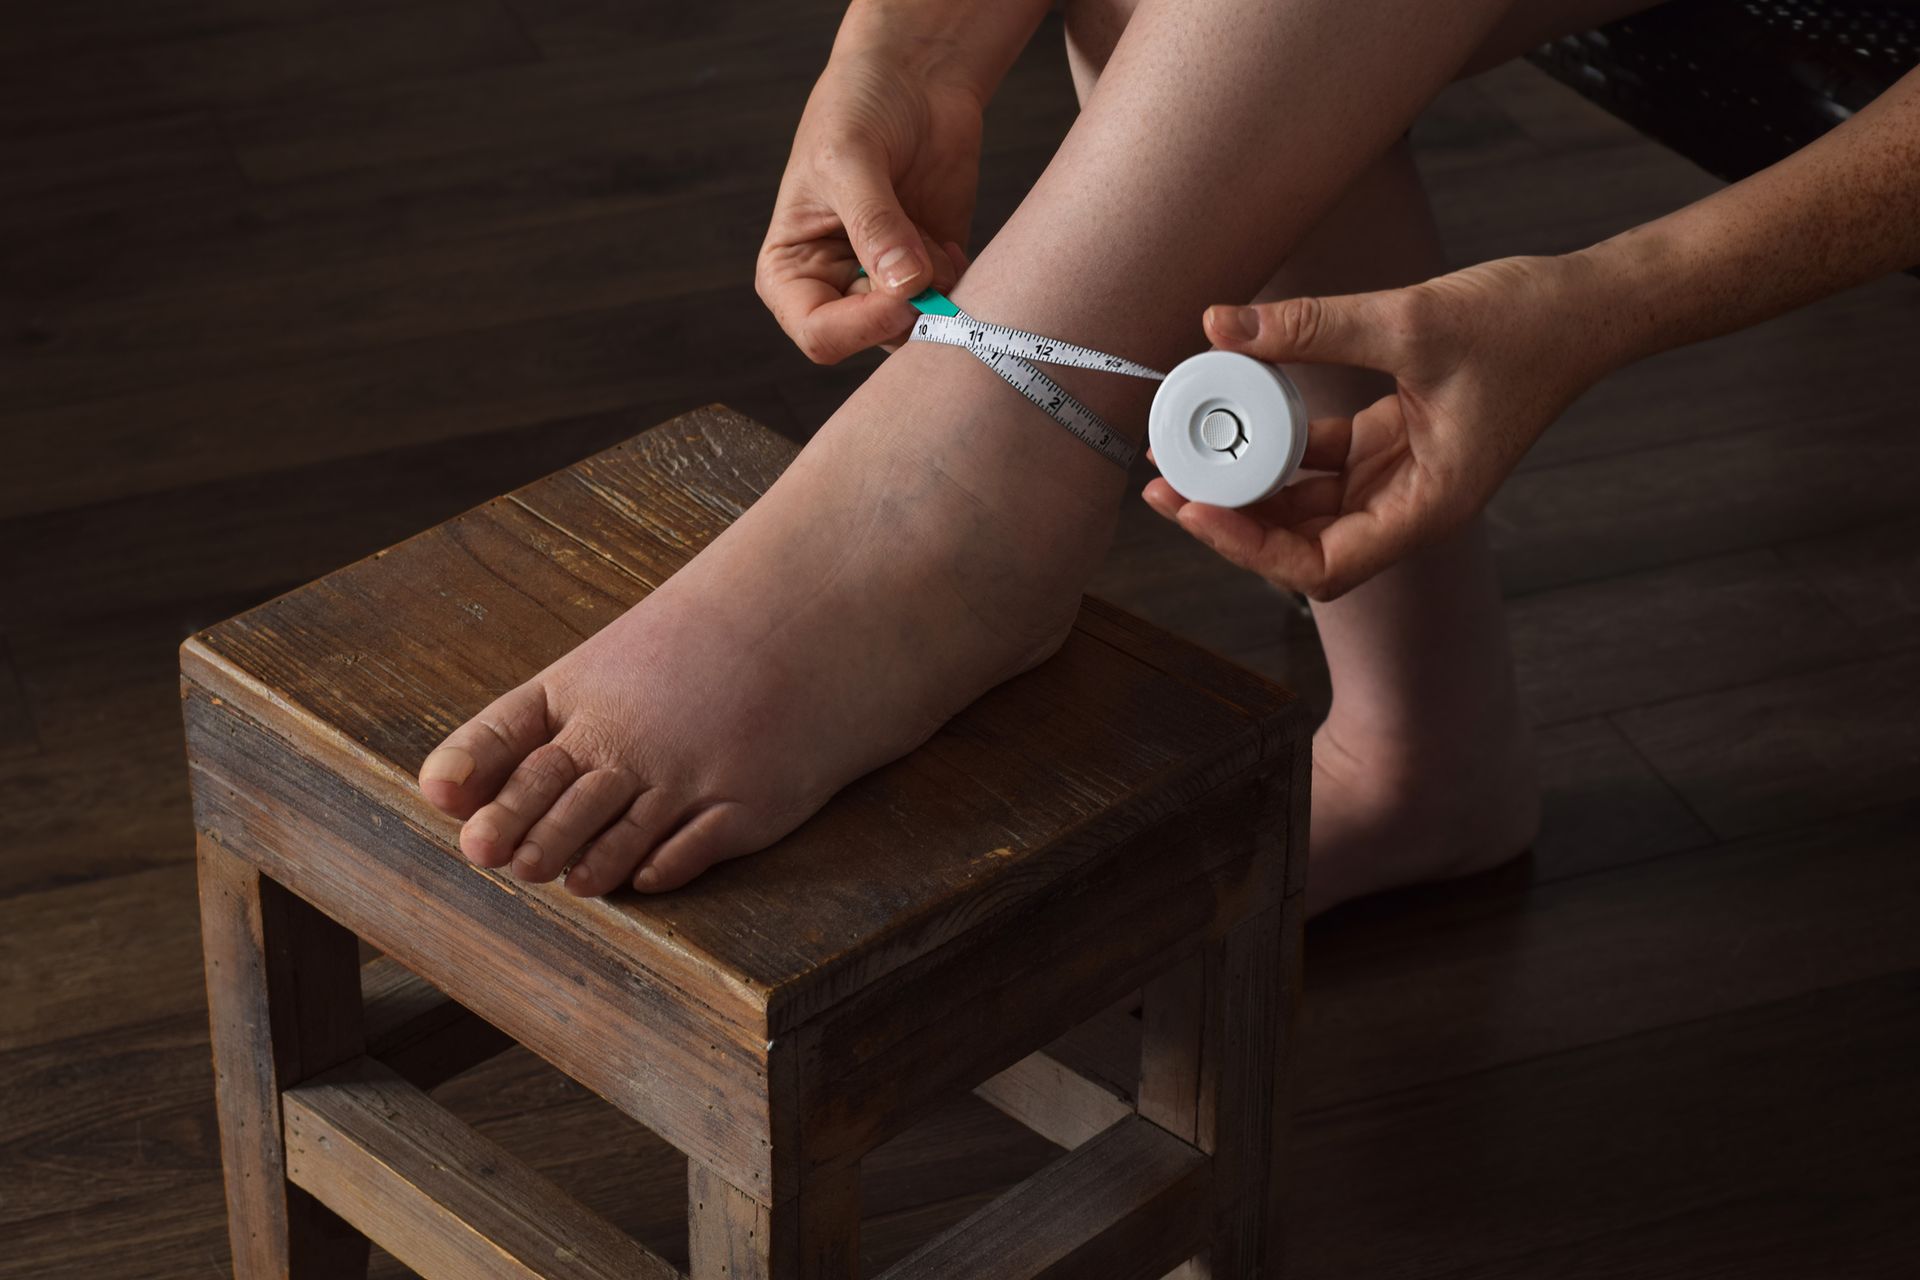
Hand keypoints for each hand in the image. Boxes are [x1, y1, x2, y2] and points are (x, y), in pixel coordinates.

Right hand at [757, 39, 984, 363]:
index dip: (863, 324)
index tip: (903, 288)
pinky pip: (950, 309)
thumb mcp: (850, 158)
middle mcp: (836, 288)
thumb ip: (875, 225)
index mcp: (791, 272)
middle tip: (929, 262)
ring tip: (933, 241)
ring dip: (937, 297)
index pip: (819, 336)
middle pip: (873, 340)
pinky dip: (959, 284)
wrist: (912, 78)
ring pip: (916, 331)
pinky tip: (947, 241)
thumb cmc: (858, 108)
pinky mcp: (931, 274)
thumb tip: (905, 285)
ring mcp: (886, 284)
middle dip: (908, 310)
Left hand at [1144, 254, 1623, 598]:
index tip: (1194, 509)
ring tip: (1182, 452)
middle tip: (1162, 486)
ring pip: (1304, 506)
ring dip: (1246, 484)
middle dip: (1230, 522)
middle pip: (1300, 547)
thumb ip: (1313, 328)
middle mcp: (1410, 507)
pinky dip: (1276, 443)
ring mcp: (1400, 478)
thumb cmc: (1528, 325)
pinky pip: (1320, 460)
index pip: (1319, 565)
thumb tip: (1220, 325)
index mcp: (1427, 509)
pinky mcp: (1394, 443)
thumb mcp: (1413, 321)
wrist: (1590, 306)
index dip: (1248, 549)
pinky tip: (1234, 410)